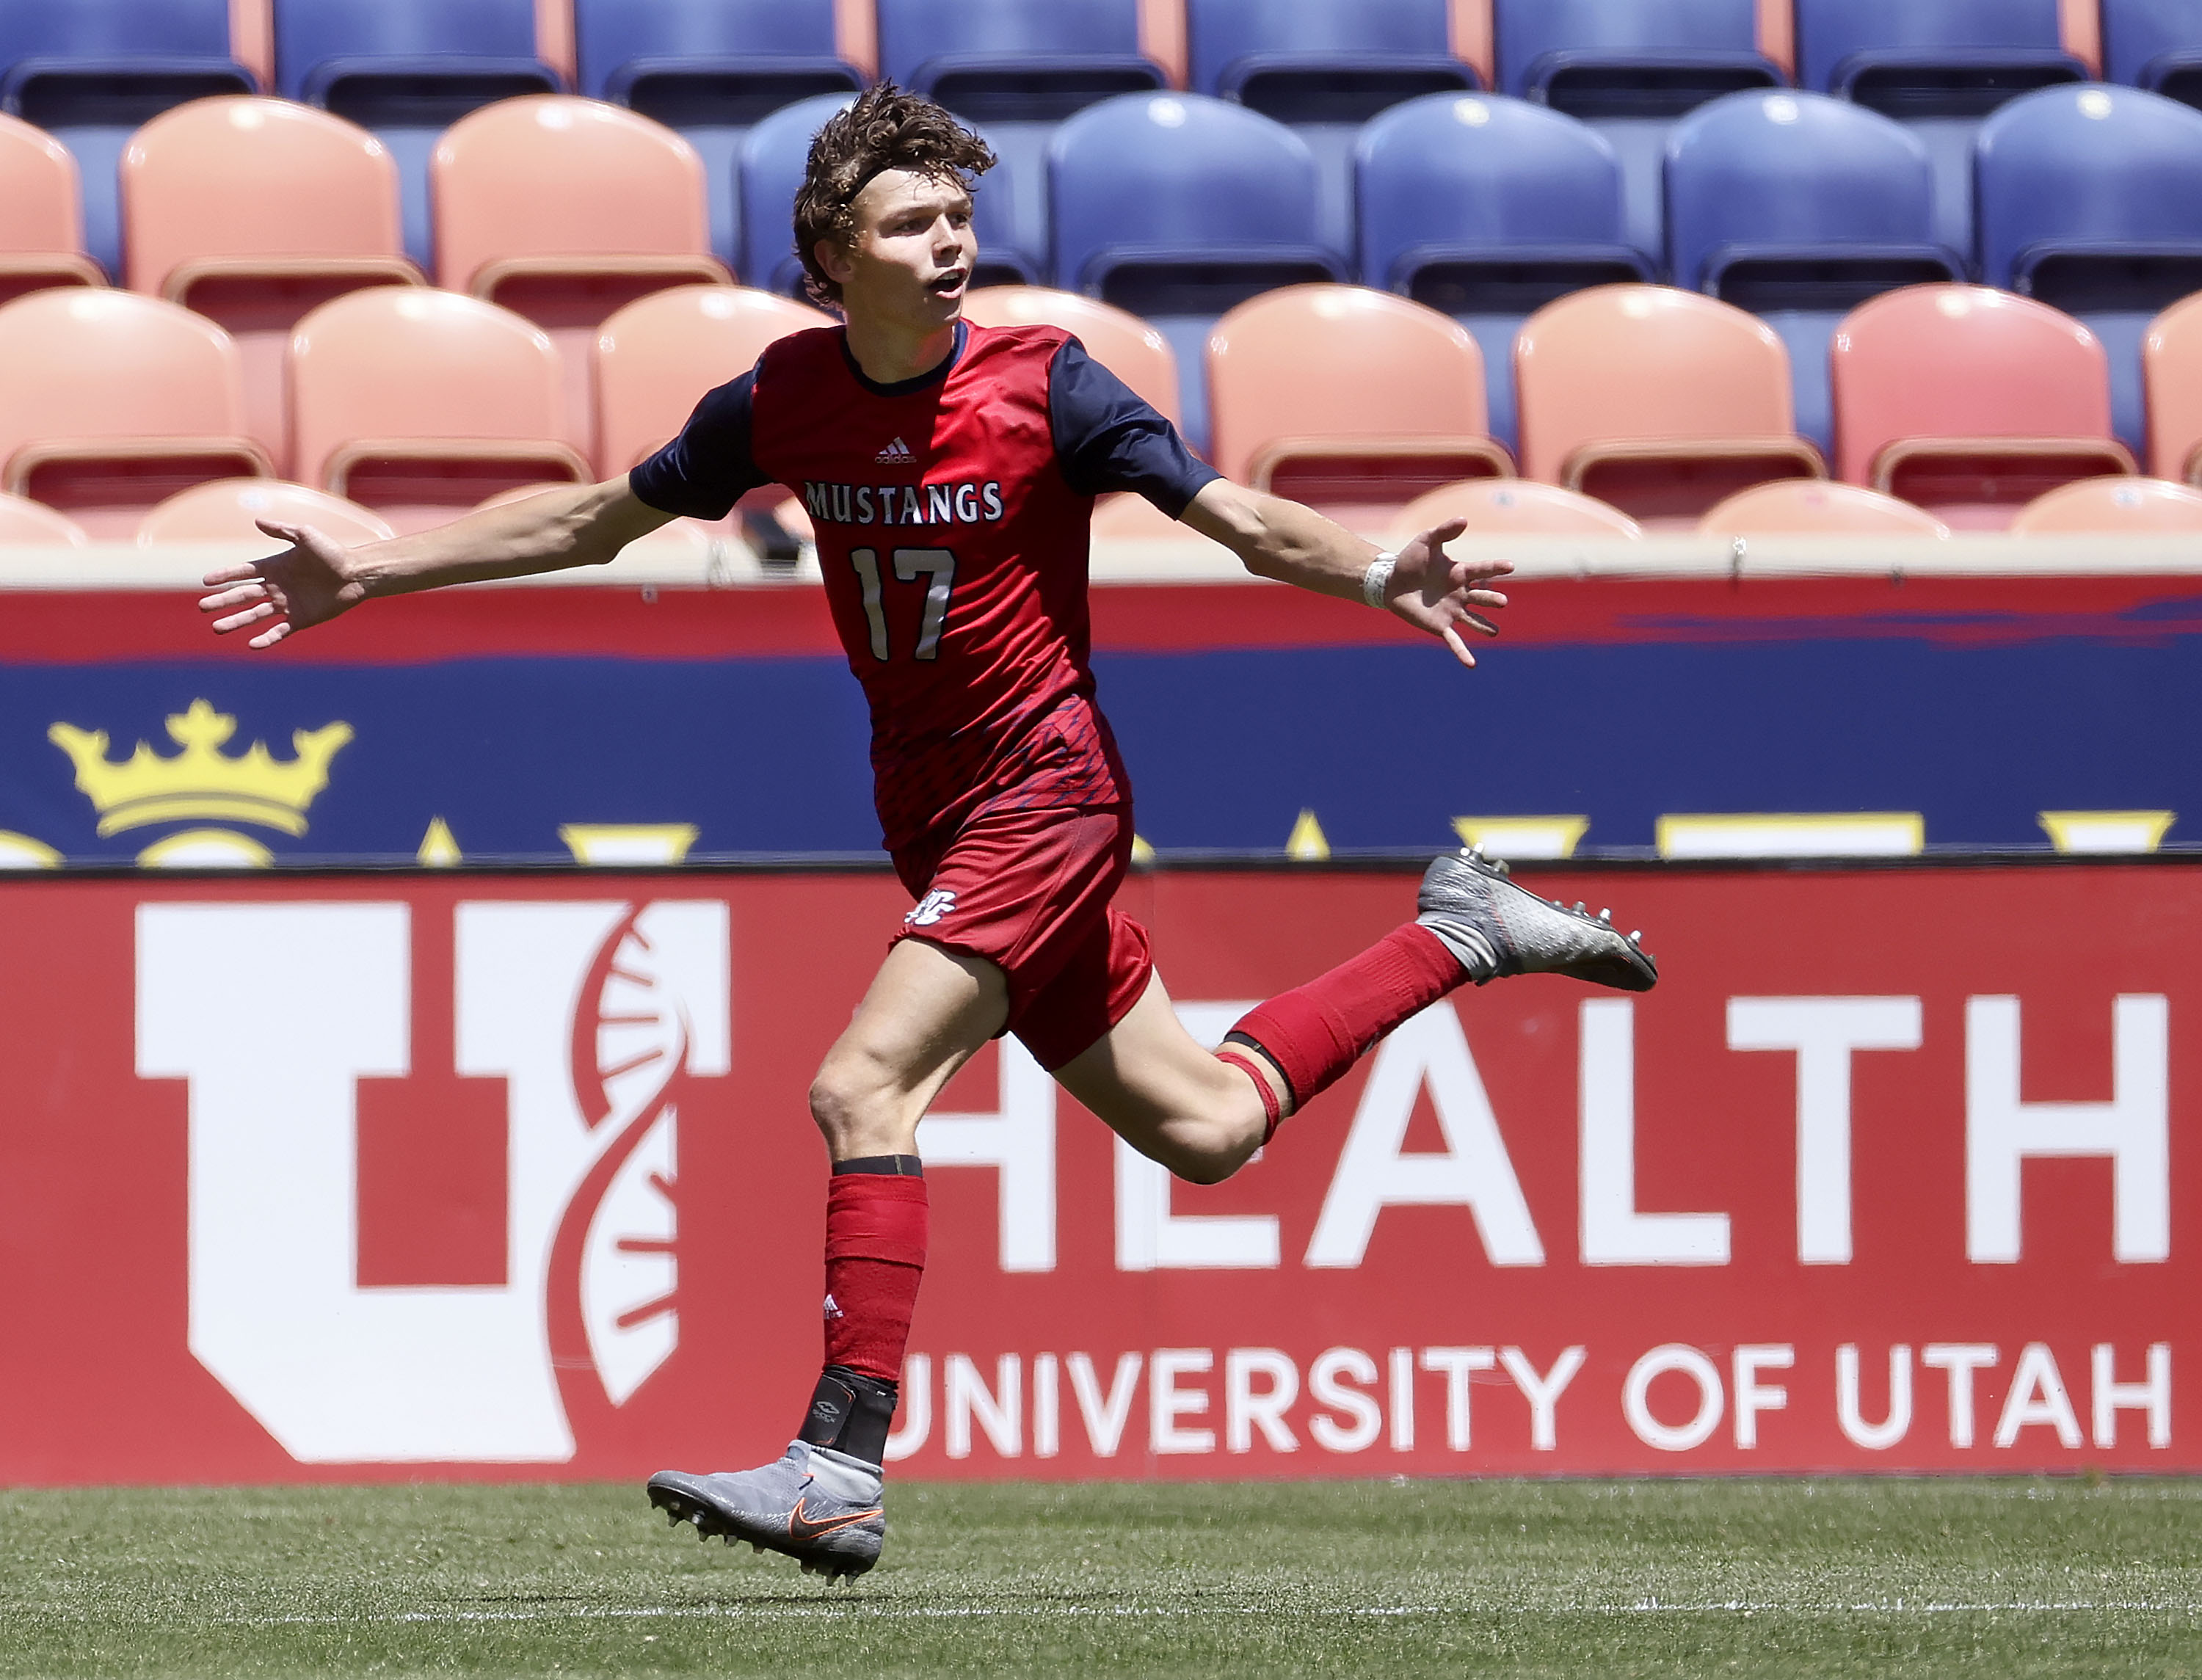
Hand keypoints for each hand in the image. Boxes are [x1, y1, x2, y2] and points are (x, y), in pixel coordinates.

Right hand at [198, 521, 367, 648]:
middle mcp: (276, 587)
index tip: (205, 582)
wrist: (357, 574)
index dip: (224, 576)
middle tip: (203, 608)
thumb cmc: (333, 553)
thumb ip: (282, 530)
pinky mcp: (301, 619)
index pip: (242, 572)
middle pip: (243, 595)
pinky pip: (279, 631)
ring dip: (236, 621)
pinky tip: (252, 644)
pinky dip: (267, 638)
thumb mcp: (306, 536)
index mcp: (274, 566)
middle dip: (223, 602)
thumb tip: (257, 521)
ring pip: (255, 615)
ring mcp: (287, 604)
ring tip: (217, 628)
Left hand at [1382, 517, 1510, 666]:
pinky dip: (1462, 653)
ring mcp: (1452, 611)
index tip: (1510, 566)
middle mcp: (1461, 593)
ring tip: (1495, 632)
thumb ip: (1444, 531)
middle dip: (1491, 600)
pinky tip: (1472, 665)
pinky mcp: (1440, 626)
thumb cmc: (1410, 560)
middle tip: (1502, 603)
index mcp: (1461, 573)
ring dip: (1484, 626)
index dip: (1495, 568)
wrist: (1390, 581)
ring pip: (1473, 620)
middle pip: (1481, 597)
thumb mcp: (1426, 541)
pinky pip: (1454, 641)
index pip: (1482, 570)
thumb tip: (1464, 519)